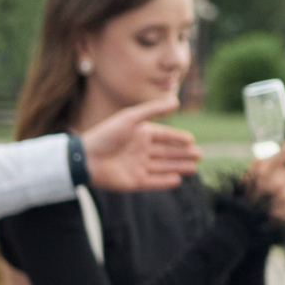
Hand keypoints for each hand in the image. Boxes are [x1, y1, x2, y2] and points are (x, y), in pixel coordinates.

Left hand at [77, 95, 201, 192]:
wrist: (86, 158)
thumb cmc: (106, 135)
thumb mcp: (130, 118)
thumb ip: (153, 111)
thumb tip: (176, 102)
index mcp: (140, 134)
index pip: (164, 136)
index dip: (178, 138)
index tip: (191, 140)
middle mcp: (140, 150)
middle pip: (166, 152)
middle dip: (182, 154)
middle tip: (199, 155)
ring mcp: (137, 166)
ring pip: (162, 167)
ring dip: (178, 167)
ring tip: (193, 168)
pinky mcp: (133, 182)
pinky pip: (153, 182)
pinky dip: (165, 181)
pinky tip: (177, 180)